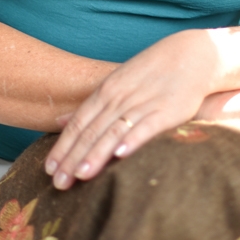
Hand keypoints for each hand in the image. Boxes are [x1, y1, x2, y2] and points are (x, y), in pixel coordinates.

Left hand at [45, 30, 218, 189]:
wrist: (191, 56)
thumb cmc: (151, 74)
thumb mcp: (115, 84)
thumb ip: (89, 106)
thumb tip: (58, 122)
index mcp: (106, 91)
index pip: (78, 123)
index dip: (62, 146)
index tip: (48, 170)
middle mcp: (119, 98)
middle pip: (91, 131)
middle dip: (72, 158)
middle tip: (58, 183)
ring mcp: (142, 103)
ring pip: (113, 132)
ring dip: (96, 154)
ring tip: (80, 176)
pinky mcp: (166, 110)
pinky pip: (146, 127)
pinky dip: (132, 140)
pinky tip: (120, 155)